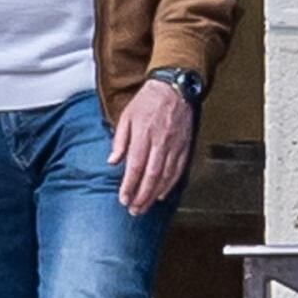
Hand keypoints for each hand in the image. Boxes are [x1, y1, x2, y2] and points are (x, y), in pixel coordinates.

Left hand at [114, 75, 196, 214]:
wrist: (174, 87)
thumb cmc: (147, 101)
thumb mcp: (126, 116)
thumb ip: (119, 140)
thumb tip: (113, 161)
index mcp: (143, 134)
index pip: (136, 166)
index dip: (130, 185)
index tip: (123, 198)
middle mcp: (160, 142)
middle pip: (152, 175)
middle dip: (142, 196)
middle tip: (133, 210)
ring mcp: (175, 145)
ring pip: (166, 176)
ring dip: (155, 194)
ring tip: (145, 207)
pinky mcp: (185, 146)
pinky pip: (178, 170)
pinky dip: (170, 185)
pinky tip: (162, 194)